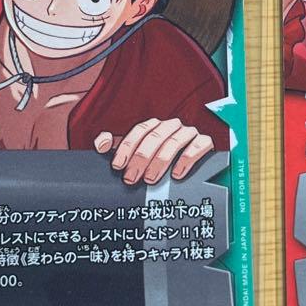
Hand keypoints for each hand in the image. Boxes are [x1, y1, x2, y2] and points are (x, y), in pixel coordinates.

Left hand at [94, 119, 213, 185]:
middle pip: (155, 137)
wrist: (194, 163)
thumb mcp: (137, 152)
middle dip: (141, 158)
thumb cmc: (160, 158)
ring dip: (160, 161)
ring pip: (174, 142)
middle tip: (132, 178)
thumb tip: (101, 143)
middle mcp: (172, 126)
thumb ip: (118, 147)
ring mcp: (189, 133)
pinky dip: (186, 160)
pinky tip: (177, 174)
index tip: (118, 165)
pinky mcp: (204, 142)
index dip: (127, 147)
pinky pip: (198, 146)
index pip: (140, 130)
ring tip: (150, 179)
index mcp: (155, 126)